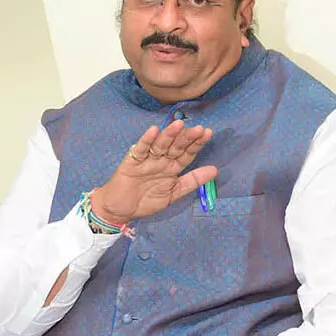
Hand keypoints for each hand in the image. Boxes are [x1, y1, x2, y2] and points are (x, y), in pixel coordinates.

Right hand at [92, 120, 215, 224]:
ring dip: (169, 135)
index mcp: (172, 167)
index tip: (208, 133)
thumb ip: (192, 182)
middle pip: (176, 146)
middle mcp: (161, 160)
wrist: (120, 210)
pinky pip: (140, 149)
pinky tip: (154, 131)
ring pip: (160, 145)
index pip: (187, 153)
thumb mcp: (173, 194)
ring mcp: (147, 159)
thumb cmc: (145, 201)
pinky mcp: (132, 161)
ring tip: (179, 125)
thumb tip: (215, 170)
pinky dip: (146, 140)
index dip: (197, 144)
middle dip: (187, 138)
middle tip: (199, 129)